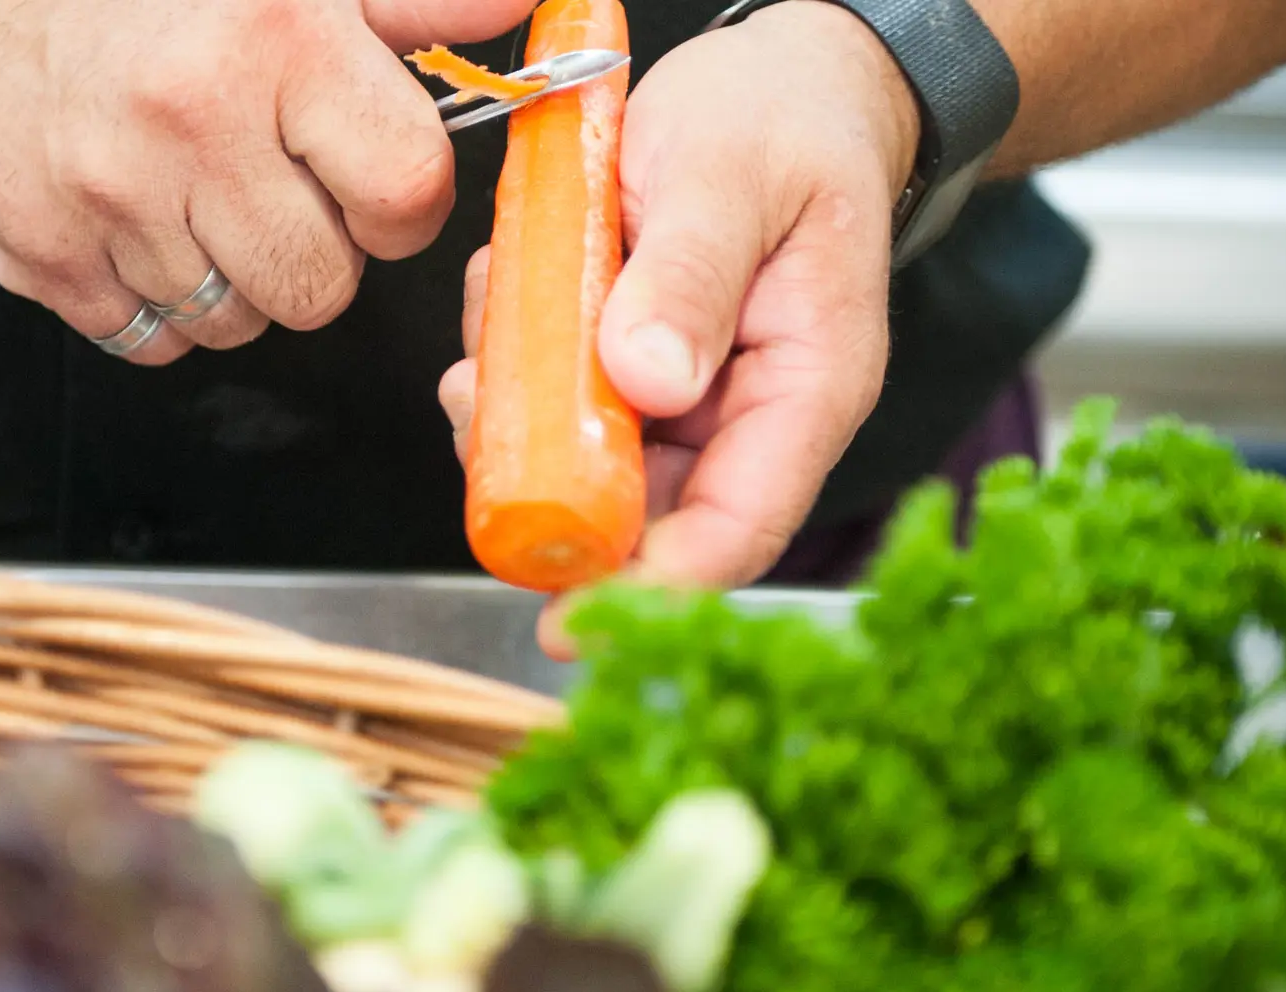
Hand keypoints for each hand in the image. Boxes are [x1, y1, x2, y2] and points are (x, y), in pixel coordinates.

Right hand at [0, 0, 535, 363]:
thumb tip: (526, 8)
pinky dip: (160, 300)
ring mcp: (108, 200)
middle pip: (322, 288)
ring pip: (239, 323)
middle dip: (316, 250)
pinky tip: (141, 224)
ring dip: (235, 277)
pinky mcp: (44, 258)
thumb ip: (417, 1)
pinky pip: (154, 341)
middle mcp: (191, 123)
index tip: (371, 180)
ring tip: (197, 194)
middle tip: (270, 182)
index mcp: (275, 42)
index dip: (401, 204)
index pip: (405, 193)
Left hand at [441, 0, 920, 655]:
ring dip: (521, 420)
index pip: (741, 524)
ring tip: (489, 348)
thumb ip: (690, 273)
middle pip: (651, 514)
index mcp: (808, 387)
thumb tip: (648, 379)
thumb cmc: (782, 119)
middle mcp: (750, 415)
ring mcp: (691, 399)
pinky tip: (510, 304)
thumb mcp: (730, 173)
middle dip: (552, 490)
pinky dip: (518, 366)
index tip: (565, 617)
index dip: (655, 584)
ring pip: (591, 463)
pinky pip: (564, 403)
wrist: (783, 80)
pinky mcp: (638, 372)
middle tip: (477, 422)